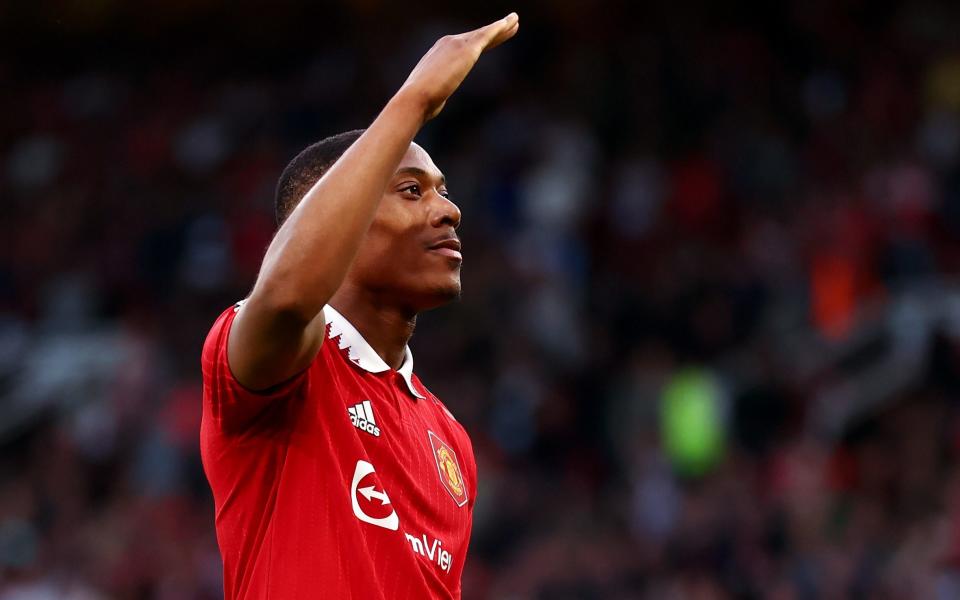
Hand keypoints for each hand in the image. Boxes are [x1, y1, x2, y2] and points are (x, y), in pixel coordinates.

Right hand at [397, 13, 518, 122]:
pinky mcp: (467, 50)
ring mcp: (457, 44)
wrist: (415, 97)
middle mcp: (448, 43)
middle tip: (510, 24)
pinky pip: (487, 35)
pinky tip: (510, 23)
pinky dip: (499, 28)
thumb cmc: (419, 102)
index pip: (466, 45)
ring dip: (502, 27)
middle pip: (477, 36)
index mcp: (439, 53)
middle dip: (495, 31)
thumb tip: (434, 103)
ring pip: (485, 33)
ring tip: (515, 21)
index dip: (482, 42)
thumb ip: (436, 93)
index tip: (493, 39)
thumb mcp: (429, 95)